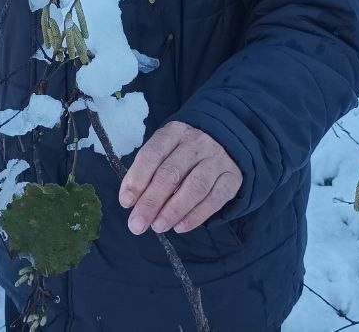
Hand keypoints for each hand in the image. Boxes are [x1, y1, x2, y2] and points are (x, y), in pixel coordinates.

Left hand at [118, 120, 241, 235]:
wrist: (225, 144)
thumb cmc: (183, 152)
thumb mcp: (164, 152)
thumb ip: (146, 172)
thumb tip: (130, 201)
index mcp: (173, 132)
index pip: (153, 154)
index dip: (138, 178)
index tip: (126, 202)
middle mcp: (196, 143)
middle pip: (172, 173)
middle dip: (151, 201)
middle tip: (137, 224)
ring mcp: (217, 159)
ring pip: (194, 187)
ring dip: (173, 210)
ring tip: (158, 227)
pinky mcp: (232, 178)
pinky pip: (214, 199)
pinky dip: (196, 216)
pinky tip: (180, 227)